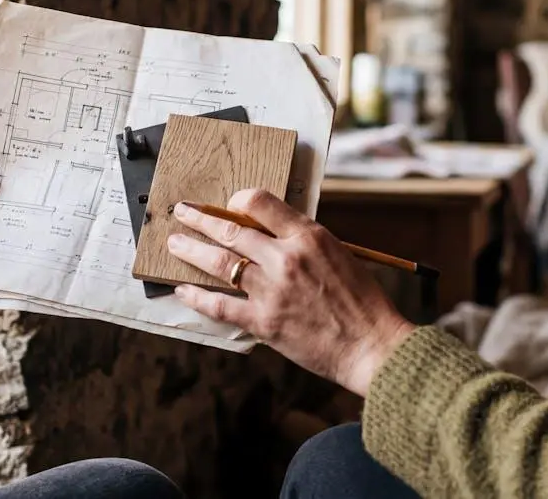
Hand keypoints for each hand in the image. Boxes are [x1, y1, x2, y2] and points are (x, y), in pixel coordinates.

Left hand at [168, 190, 415, 395]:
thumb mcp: (340, 255)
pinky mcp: (263, 321)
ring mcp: (271, 290)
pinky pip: (220, 305)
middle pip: (231, 230)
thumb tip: (272, 236)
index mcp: (309, 236)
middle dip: (201, 219)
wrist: (372, 346)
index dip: (238, 200)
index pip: (261, 203)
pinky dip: (197, 297)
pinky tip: (183, 290)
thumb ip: (304, 243)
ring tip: (175, 243)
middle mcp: (286, 257)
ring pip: (219, 263)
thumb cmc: (363, 303)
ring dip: (192, 250)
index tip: (228, 204)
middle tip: (182, 212)